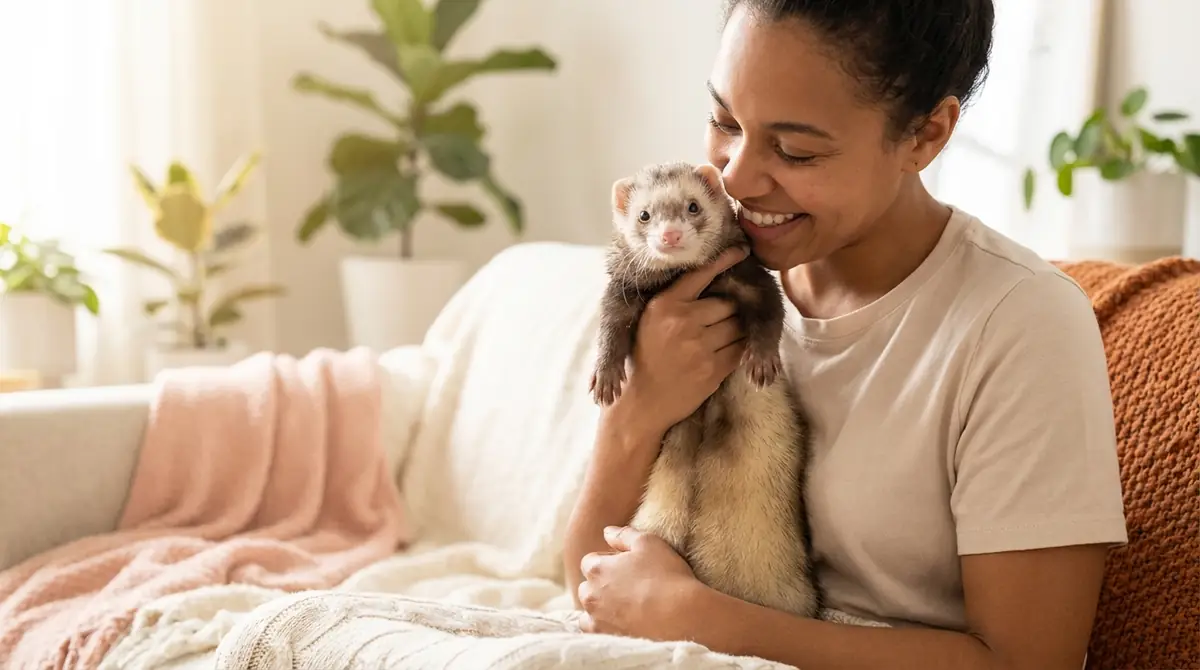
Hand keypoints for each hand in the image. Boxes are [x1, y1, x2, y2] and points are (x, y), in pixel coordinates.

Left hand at [577, 525, 706, 640]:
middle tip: (629, 588)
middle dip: (602, 585)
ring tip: (626, 609)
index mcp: (596, 568)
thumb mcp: (648, 542)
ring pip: (590, 610)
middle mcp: (589, 594)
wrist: (681, 617)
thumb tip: (606, 532)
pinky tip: (622, 625)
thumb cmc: (666, 575)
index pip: (591, 561)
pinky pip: (594, 631)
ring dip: (601, 608)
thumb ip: (623, 535)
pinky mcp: (605, 639)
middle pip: (588, 586)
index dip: (609, 562)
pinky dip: (603, 627)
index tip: (628, 568)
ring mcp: (595, 619)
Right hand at [614, 246, 748, 437]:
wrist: (641, 403)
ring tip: (722, 337)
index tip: (741, 251)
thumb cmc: (644, 358)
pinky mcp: (713, 369)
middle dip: (728, 310)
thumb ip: (674, 303)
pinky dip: (737, 350)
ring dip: (736, 330)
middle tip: (720, 319)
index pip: (700, 274)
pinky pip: (738, 350)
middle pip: (726, 303)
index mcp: (664, 305)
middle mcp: (682, 322)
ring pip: (736, 326)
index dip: (724, 261)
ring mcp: (699, 346)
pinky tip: (724, 352)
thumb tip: (709, 282)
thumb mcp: (649, 321)